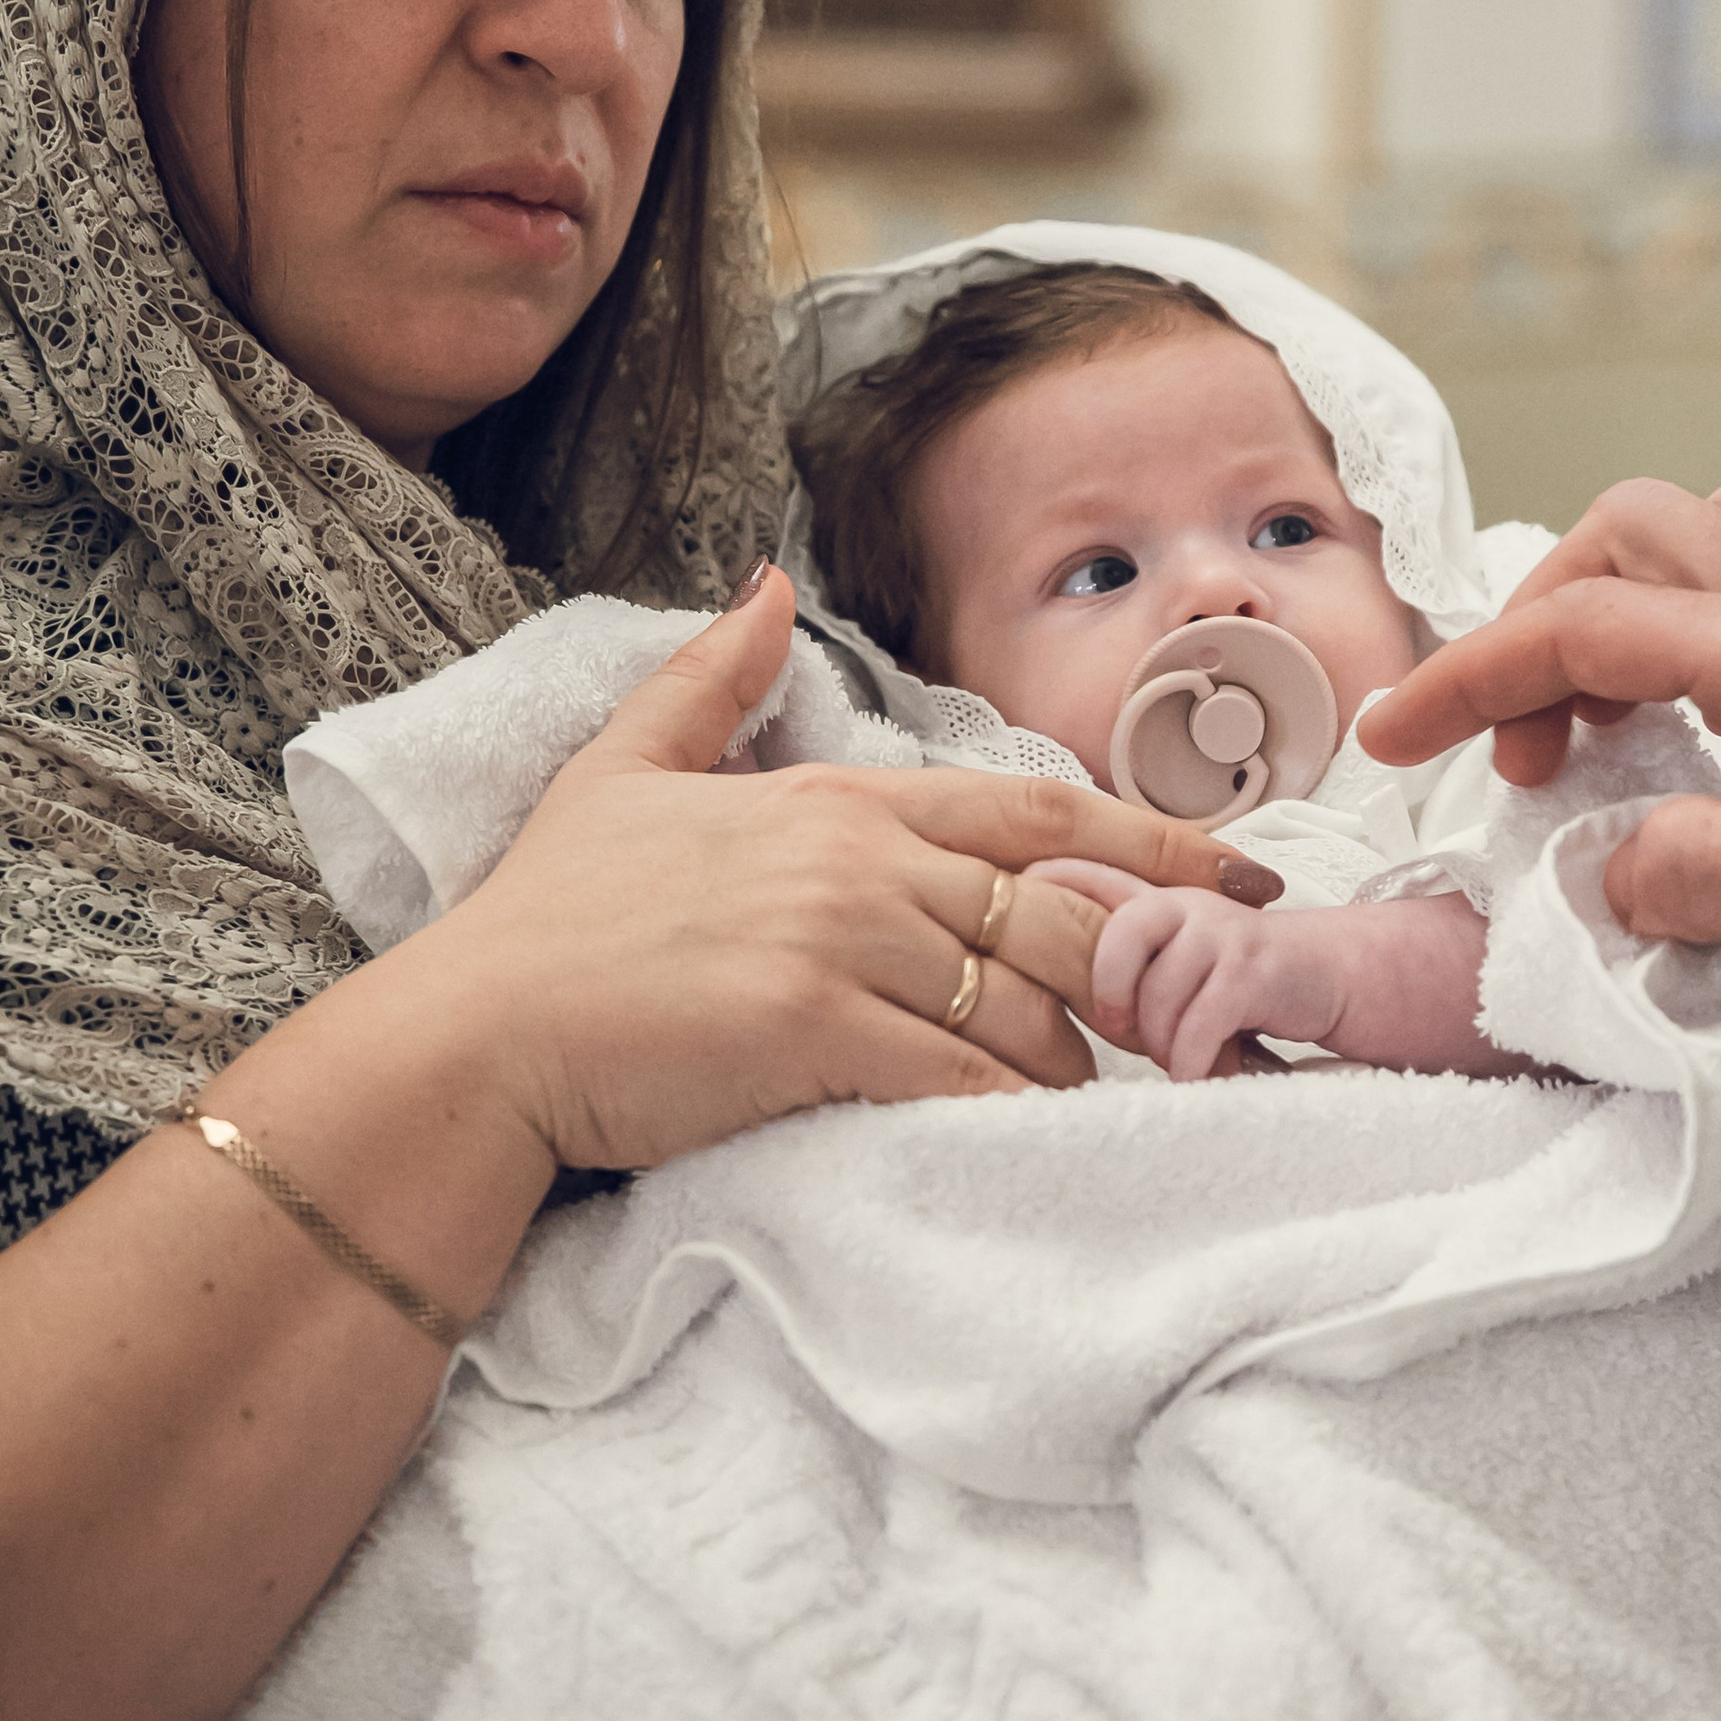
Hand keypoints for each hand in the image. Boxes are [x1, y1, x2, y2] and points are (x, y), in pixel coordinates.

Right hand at [417, 570, 1278, 1167]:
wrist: (474, 1036)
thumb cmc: (547, 918)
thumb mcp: (625, 769)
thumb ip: (707, 678)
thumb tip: (756, 585)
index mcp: (839, 801)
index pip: (1038, 815)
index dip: (1157, 844)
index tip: (1246, 876)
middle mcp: (857, 862)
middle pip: (1059, 912)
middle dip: (1153, 966)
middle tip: (1220, 1010)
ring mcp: (837, 943)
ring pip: (1022, 1002)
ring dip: (1088, 1057)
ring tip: (1136, 1096)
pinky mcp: (812, 1032)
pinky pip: (958, 1074)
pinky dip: (1017, 1108)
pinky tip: (1053, 1136)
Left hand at [1074, 881, 1347, 1081]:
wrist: (1330, 974)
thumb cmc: (1241, 979)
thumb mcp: (1179, 960)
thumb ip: (1126, 960)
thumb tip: (1050, 993)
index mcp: (1156, 899)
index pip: (1090, 875)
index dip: (1051, 881)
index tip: (1018, 900)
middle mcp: (1184, 903)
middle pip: (1115, 945)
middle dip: (1111, 1000)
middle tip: (1127, 1033)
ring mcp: (1221, 931)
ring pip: (1157, 1000)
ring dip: (1164, 1046)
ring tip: (1184, 1056)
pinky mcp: (1252, 970)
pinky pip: (1197, 1029)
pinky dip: (1193, 1064)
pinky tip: (1202, 1074)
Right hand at [1356, 475, 1720, 1017]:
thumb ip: (1706, 880)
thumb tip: (1606, 864)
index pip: (1587, 626)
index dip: (1471, 678)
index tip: (1396, 738)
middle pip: (1626, 533)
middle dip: (1531, 626)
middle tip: (1515, 754)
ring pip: (1698, 529)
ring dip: (1613, 601)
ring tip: (1594, 718)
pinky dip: (1694, 607)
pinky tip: (1702, 701)